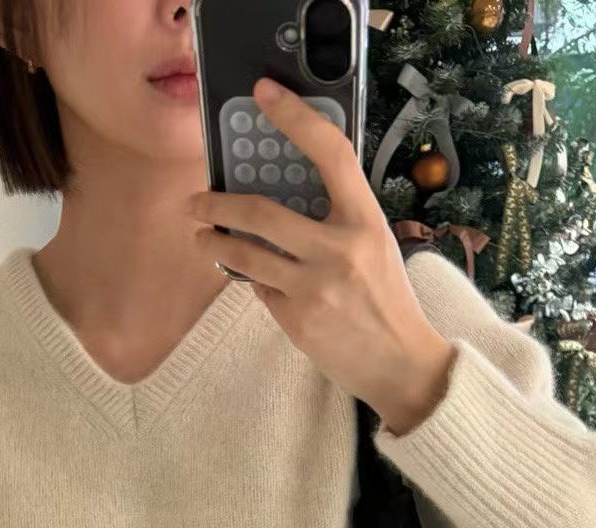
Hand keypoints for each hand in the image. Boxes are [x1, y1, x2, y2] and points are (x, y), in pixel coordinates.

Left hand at [184, 77, 455, 434]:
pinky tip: (251, 278)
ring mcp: (315, 287)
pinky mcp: (297, 320)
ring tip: (202, 239)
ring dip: (214, 244)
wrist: (401, 363)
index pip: (330, 154)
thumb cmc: (385, 298)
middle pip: (262, 212)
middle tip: (195, 202)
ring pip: (245, 255)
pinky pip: (261, 289)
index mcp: (366, 220)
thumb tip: (282, 194)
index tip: (265, 95)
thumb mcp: (375, 244)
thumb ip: (338, 218)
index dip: (296, 118)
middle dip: (217, 205)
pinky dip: (252, 280)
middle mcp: (340, 249)